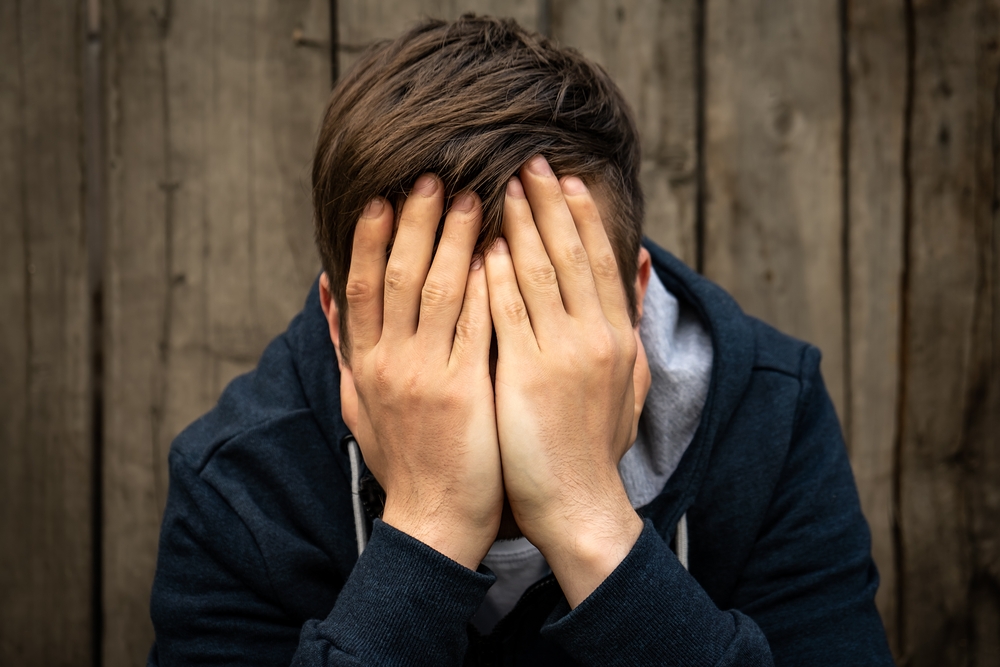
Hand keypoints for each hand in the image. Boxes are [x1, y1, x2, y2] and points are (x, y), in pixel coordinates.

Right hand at [343, 175, 501, 568]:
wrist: (433, 519)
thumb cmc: (402, 459)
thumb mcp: (355, 403)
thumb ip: (342, 346)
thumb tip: (324, 290)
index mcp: (363, 364)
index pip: (362, 286)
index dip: (368, 239)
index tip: (380, 197)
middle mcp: (389, 363)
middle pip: (397, 277)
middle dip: (412, 223)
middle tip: (429, 176)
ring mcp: (426, 375)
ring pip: (437, 291)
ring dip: (451, 239)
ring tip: (468, 196)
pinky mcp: (465, 390)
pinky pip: (474, 325)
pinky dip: (483, 284)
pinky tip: (496, 250)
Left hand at [484, 156, 644, 606]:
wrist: (580, 504)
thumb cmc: (597, 445)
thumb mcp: (630, 381)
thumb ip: (634, 322)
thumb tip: (644, 268)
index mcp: (617, 336)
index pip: (600, 261)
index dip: (582, 216)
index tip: (563, 178)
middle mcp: (595, 336)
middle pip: (571, 255)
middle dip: (547, 203)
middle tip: (527, 160)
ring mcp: (562, 354)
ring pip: (539, 273)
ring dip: (519, 226)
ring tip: (499, 186)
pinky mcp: (526, 375)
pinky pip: (508, 312)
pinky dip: (496, 275)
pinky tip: (481, 244)